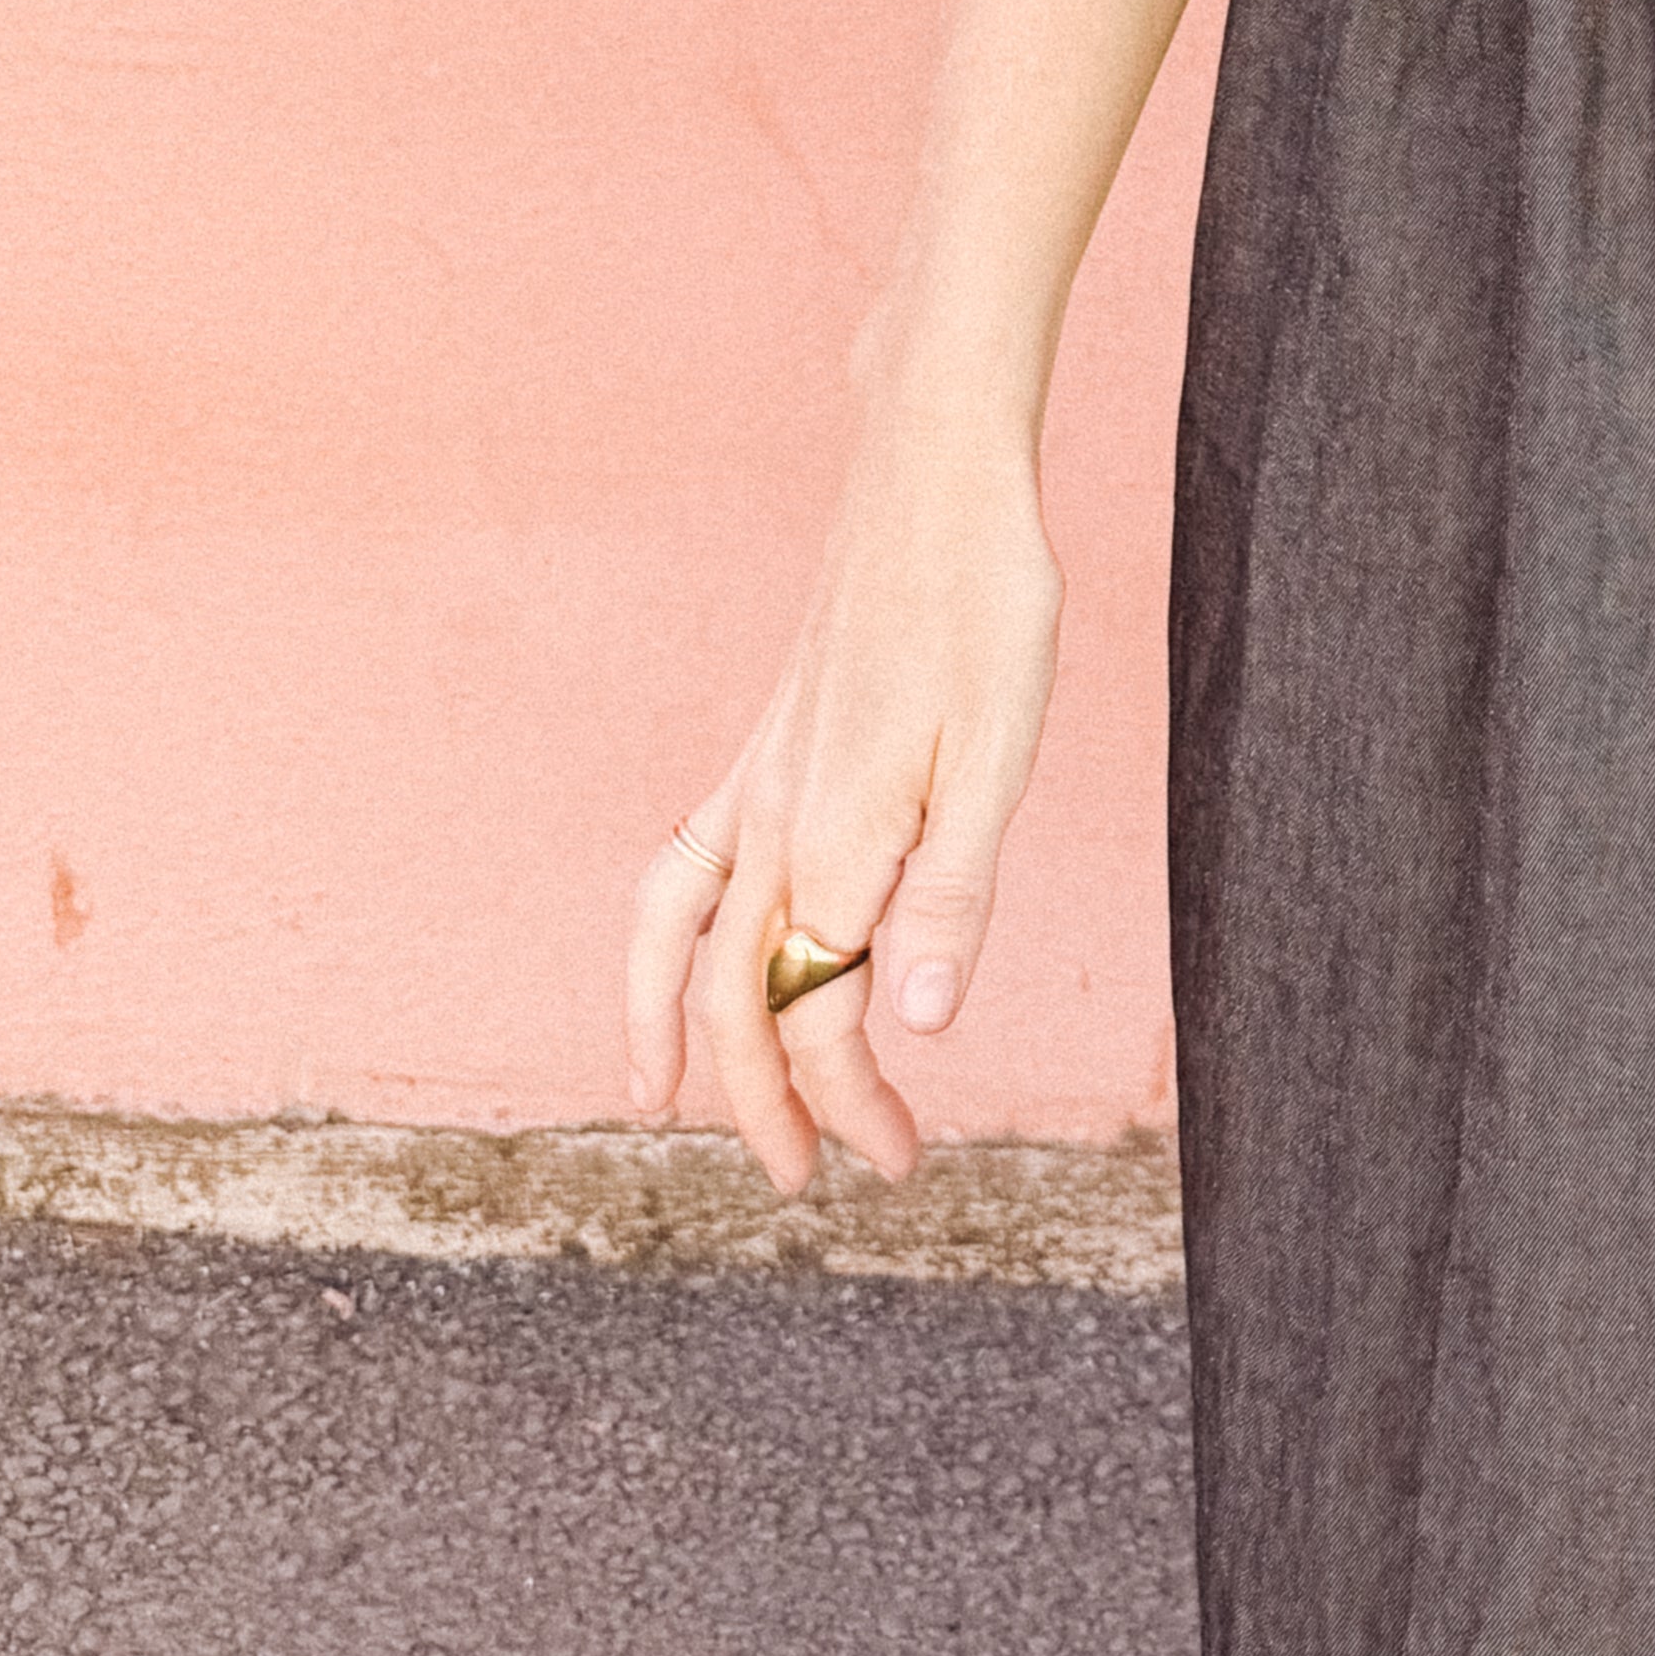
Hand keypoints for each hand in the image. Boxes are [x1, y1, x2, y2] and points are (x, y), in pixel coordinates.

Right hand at [621, 416, 1064, 1195]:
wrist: (934, 475)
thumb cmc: (983, 602)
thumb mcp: (997, 755)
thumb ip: (952, 896)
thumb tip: (913, 1026)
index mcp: (835, 841)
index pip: (823, 1018)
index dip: (852, 1103)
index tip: (896, 1161)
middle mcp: (774, 820)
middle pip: (741, 999)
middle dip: (765, 1101)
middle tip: (805, 1180)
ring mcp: (757, 777)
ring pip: (677, 931)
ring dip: (666, 1022)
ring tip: (656, 1094)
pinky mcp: (765, 742)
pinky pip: (683, 859)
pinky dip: (664, 929)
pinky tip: (683, 946)